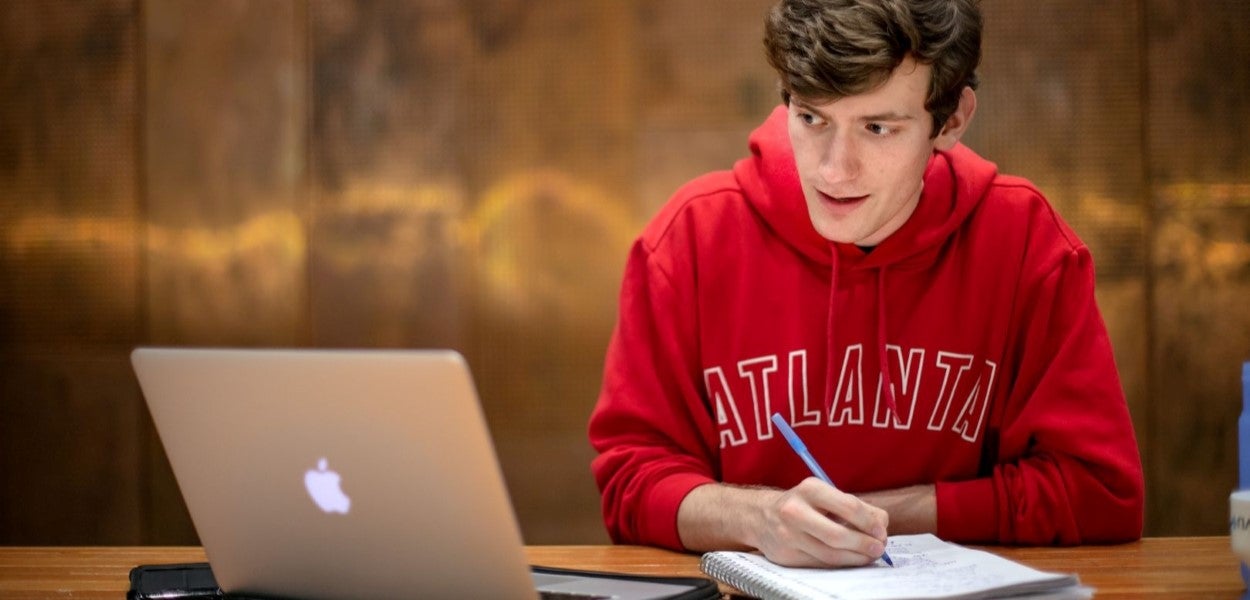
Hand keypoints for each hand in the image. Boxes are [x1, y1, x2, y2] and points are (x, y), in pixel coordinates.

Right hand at [753, 477, 888, 567]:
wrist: (761, 516)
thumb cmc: (802, 504)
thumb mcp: (824, 495)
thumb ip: (854, 506)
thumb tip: (881, 524)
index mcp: (810, 489)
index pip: (848, 507)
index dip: (869, 522)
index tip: (881, 531)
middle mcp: (795, 511)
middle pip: (838, 535)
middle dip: (864, 544)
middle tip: (879, 548)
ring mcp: (788, 536)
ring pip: (830, 554)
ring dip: (856, 558)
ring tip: (869, 556)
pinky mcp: (786, 556)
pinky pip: (821, 564)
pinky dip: (841, 563)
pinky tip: (851, 559)